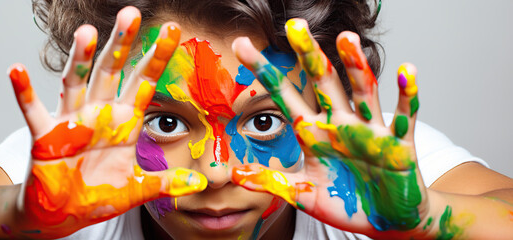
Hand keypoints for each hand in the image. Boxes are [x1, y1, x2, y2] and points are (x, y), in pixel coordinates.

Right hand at [8, 7, 205, 236]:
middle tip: (131, 14)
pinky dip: (24, 91)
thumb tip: (199, 184)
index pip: (143, 82)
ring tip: (87, 32)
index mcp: (123, 122)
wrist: (64, 214)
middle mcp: (98, 114)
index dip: (156, 58)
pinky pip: (33, 111)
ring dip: (80, 58)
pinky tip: (16, 69)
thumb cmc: (98, 195)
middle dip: (121, 44)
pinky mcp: (45, 138)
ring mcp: (71, 123)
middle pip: (111, 71)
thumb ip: (166, 182)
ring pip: (76, 83)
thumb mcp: (137, 189)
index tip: (172, 31)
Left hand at [231, 18, 426, 237]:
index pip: (285, 95)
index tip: (242, 46)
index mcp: (313, 133)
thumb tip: (235, 175)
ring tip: (346, 39)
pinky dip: (407, 95)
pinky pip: (404, 116)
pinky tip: (405, 71)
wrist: (384, 222)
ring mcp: (369, 131)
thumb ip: (274, 181)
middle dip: (309, 56)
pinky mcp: (399, 144)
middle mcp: (339, 124)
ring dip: (356, 66)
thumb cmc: (345, 203)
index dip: (264, 71)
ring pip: (362, 91)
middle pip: (322, 82)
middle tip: (296, 27)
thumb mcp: (304, 194)